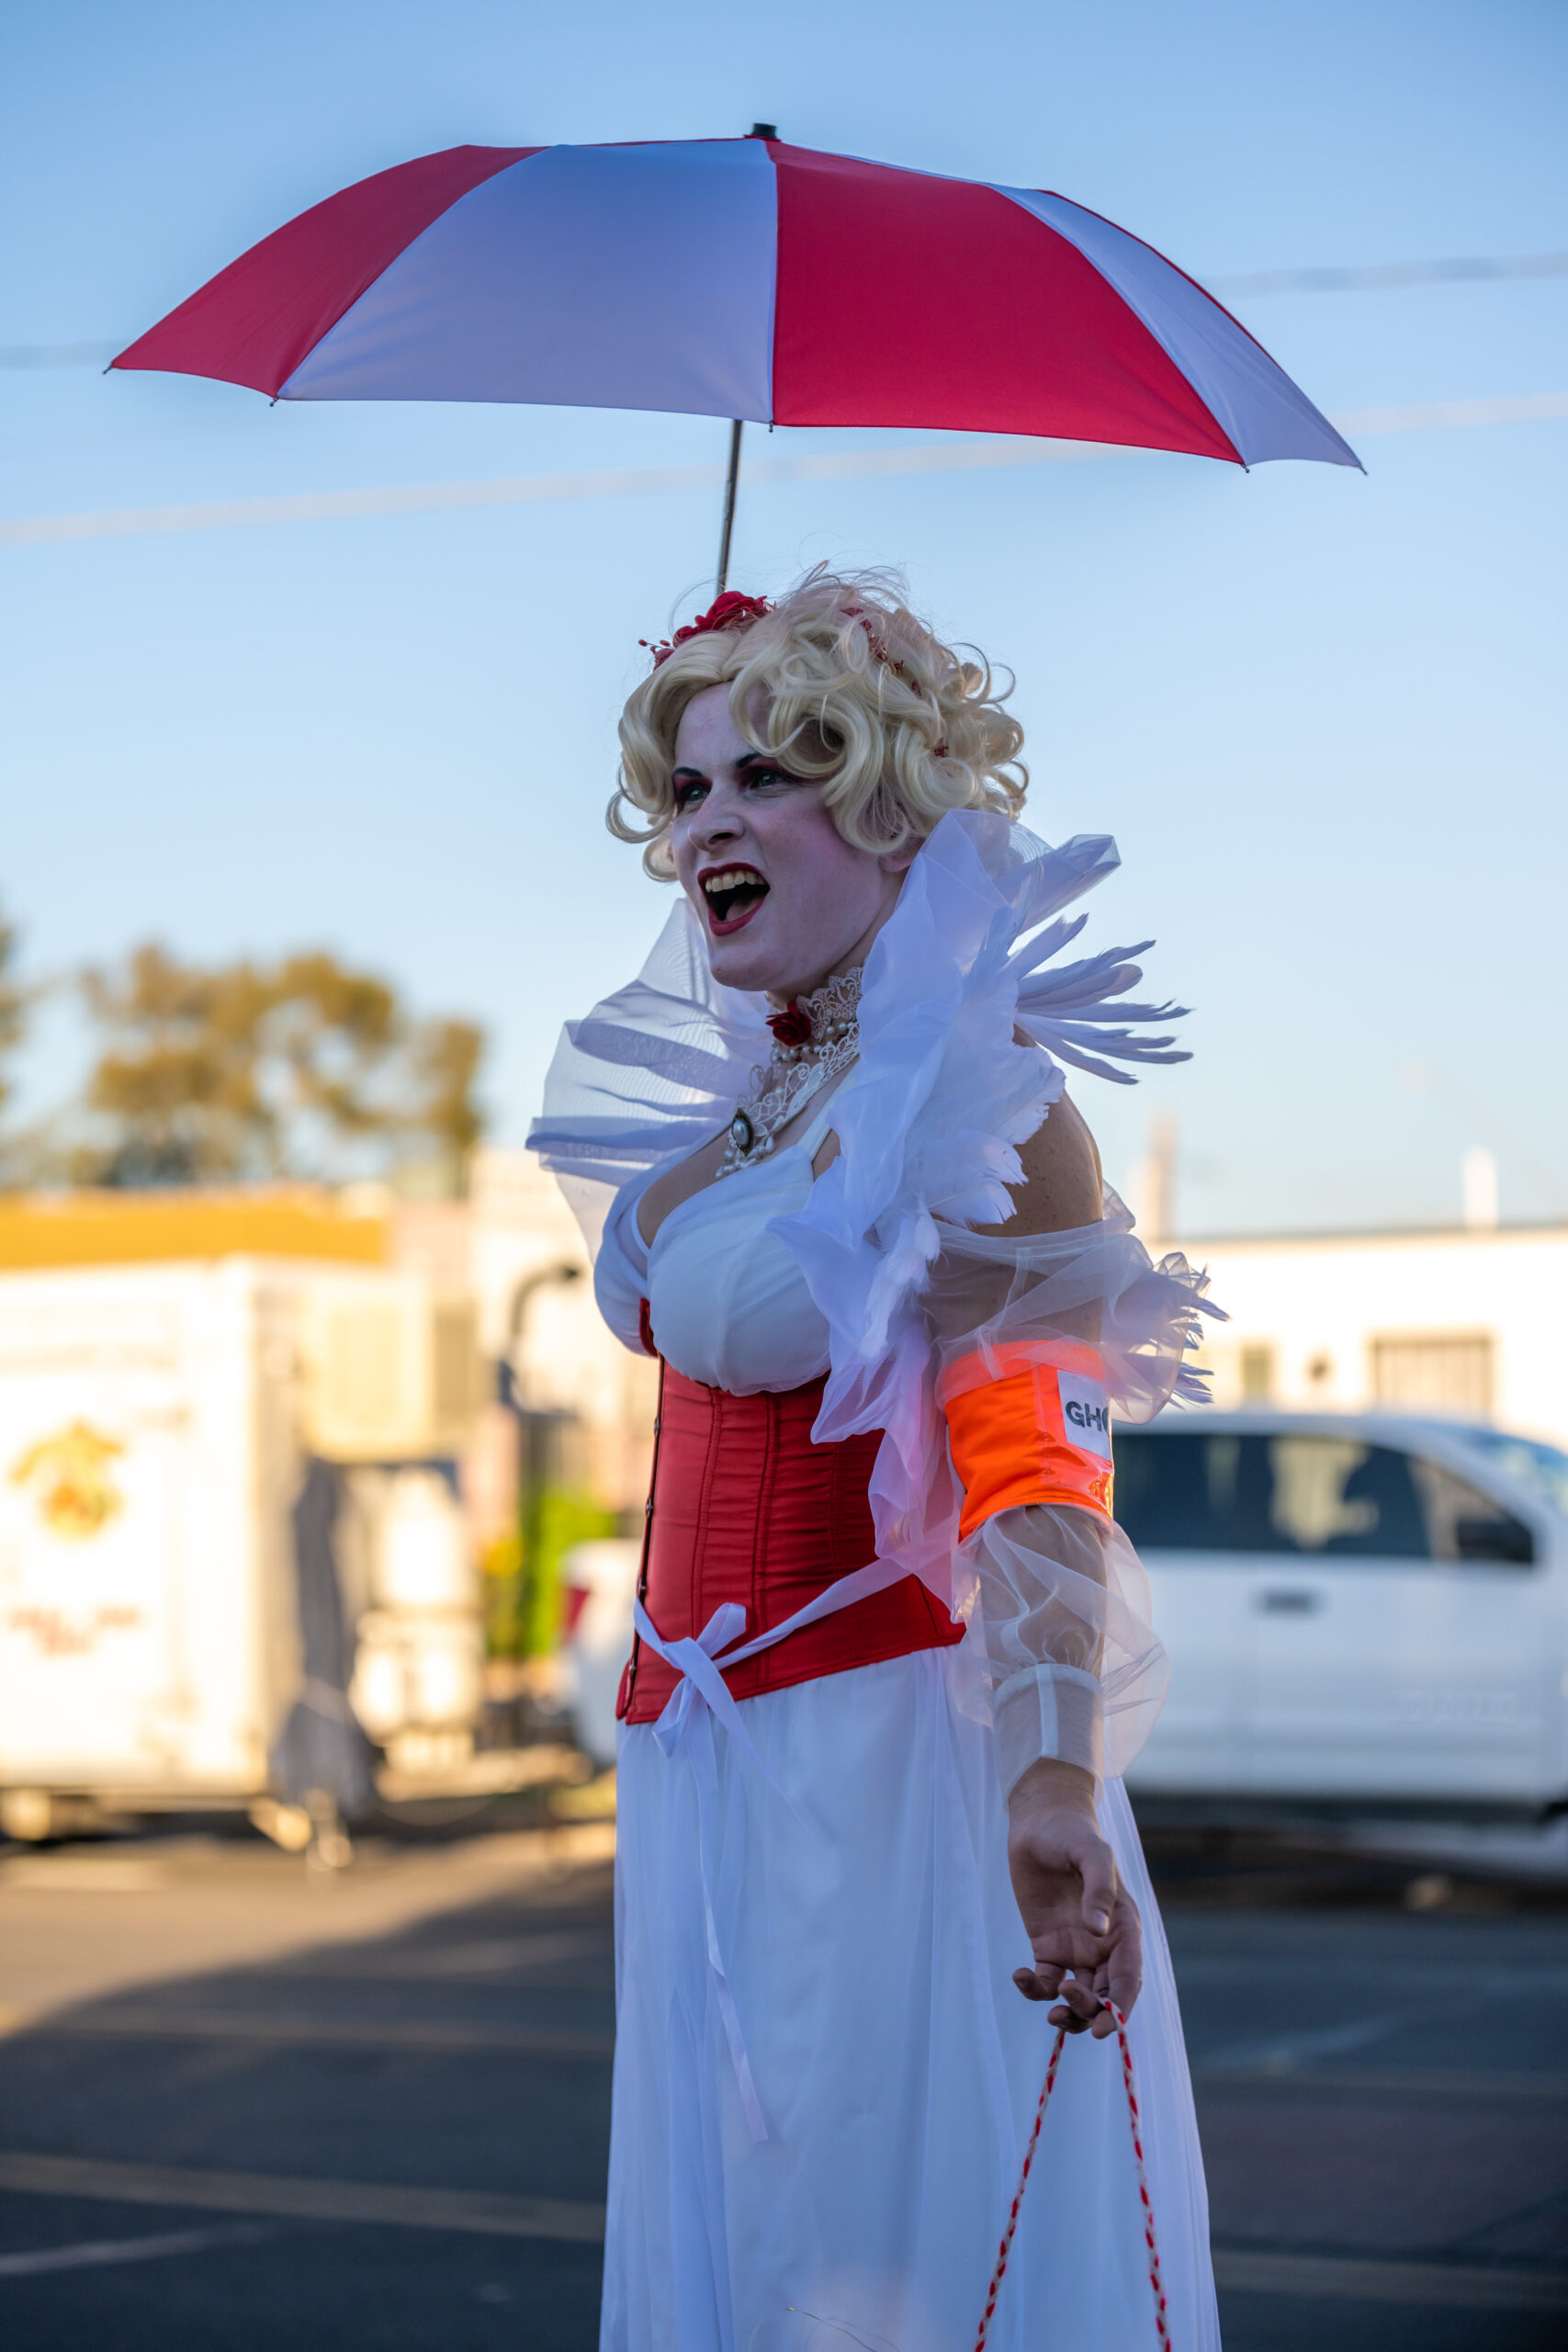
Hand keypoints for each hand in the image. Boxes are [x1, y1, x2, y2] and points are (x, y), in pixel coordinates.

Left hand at [1006, 1758, 1141, 2039]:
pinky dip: (1035, 1989)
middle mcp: (1103, 1945)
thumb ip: (1098, 1889)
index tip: (1106, 2027)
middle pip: (1105, 1995)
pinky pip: (1045, 1980)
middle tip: (1065, 2009)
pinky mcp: (1046, 1946)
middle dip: (1090, 2012)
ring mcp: (1074, 1948)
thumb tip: (1100, 1932)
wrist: (1039, 1822)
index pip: (1129, 1978)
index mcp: (1123, 1928)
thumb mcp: (1091, 1854)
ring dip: (1068, 2011)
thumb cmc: (1073, 1833)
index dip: (1121, 2007)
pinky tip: (1020, 1976)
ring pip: (1078, 1995)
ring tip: (1050, 2009)